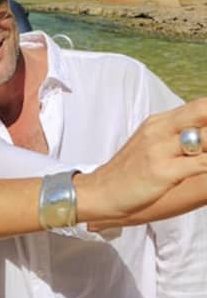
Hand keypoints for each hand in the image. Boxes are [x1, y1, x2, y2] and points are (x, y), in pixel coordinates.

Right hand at [75, 98, 206, 223]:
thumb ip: (176, 136)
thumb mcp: (151, 145)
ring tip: (206, 154)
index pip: (200, 106)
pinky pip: (202, 164)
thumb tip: (202, 136)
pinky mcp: (162, 171)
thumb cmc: (129, 172)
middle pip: (203, 111)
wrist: (100, 192)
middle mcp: (158, 129)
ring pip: (205, 138)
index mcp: (158, 121)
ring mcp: (159, 149)